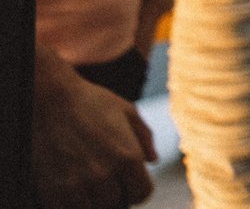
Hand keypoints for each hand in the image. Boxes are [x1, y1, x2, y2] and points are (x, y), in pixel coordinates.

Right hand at [32, 46, 155, 208]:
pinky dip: (70, 204)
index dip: (137, 190)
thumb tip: (153, 160)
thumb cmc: (89, 101)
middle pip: (116, 202)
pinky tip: (68, 190)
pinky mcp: (52, 191)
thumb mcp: (126, 110)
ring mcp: (77, 185)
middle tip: (102, 178)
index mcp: (128, 156)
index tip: (128, 185)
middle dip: (113, 192)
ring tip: (86, 184)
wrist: (47, 99)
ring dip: (91, 200)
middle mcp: (105, 174)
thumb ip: (144, 136)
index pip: (142, 193)